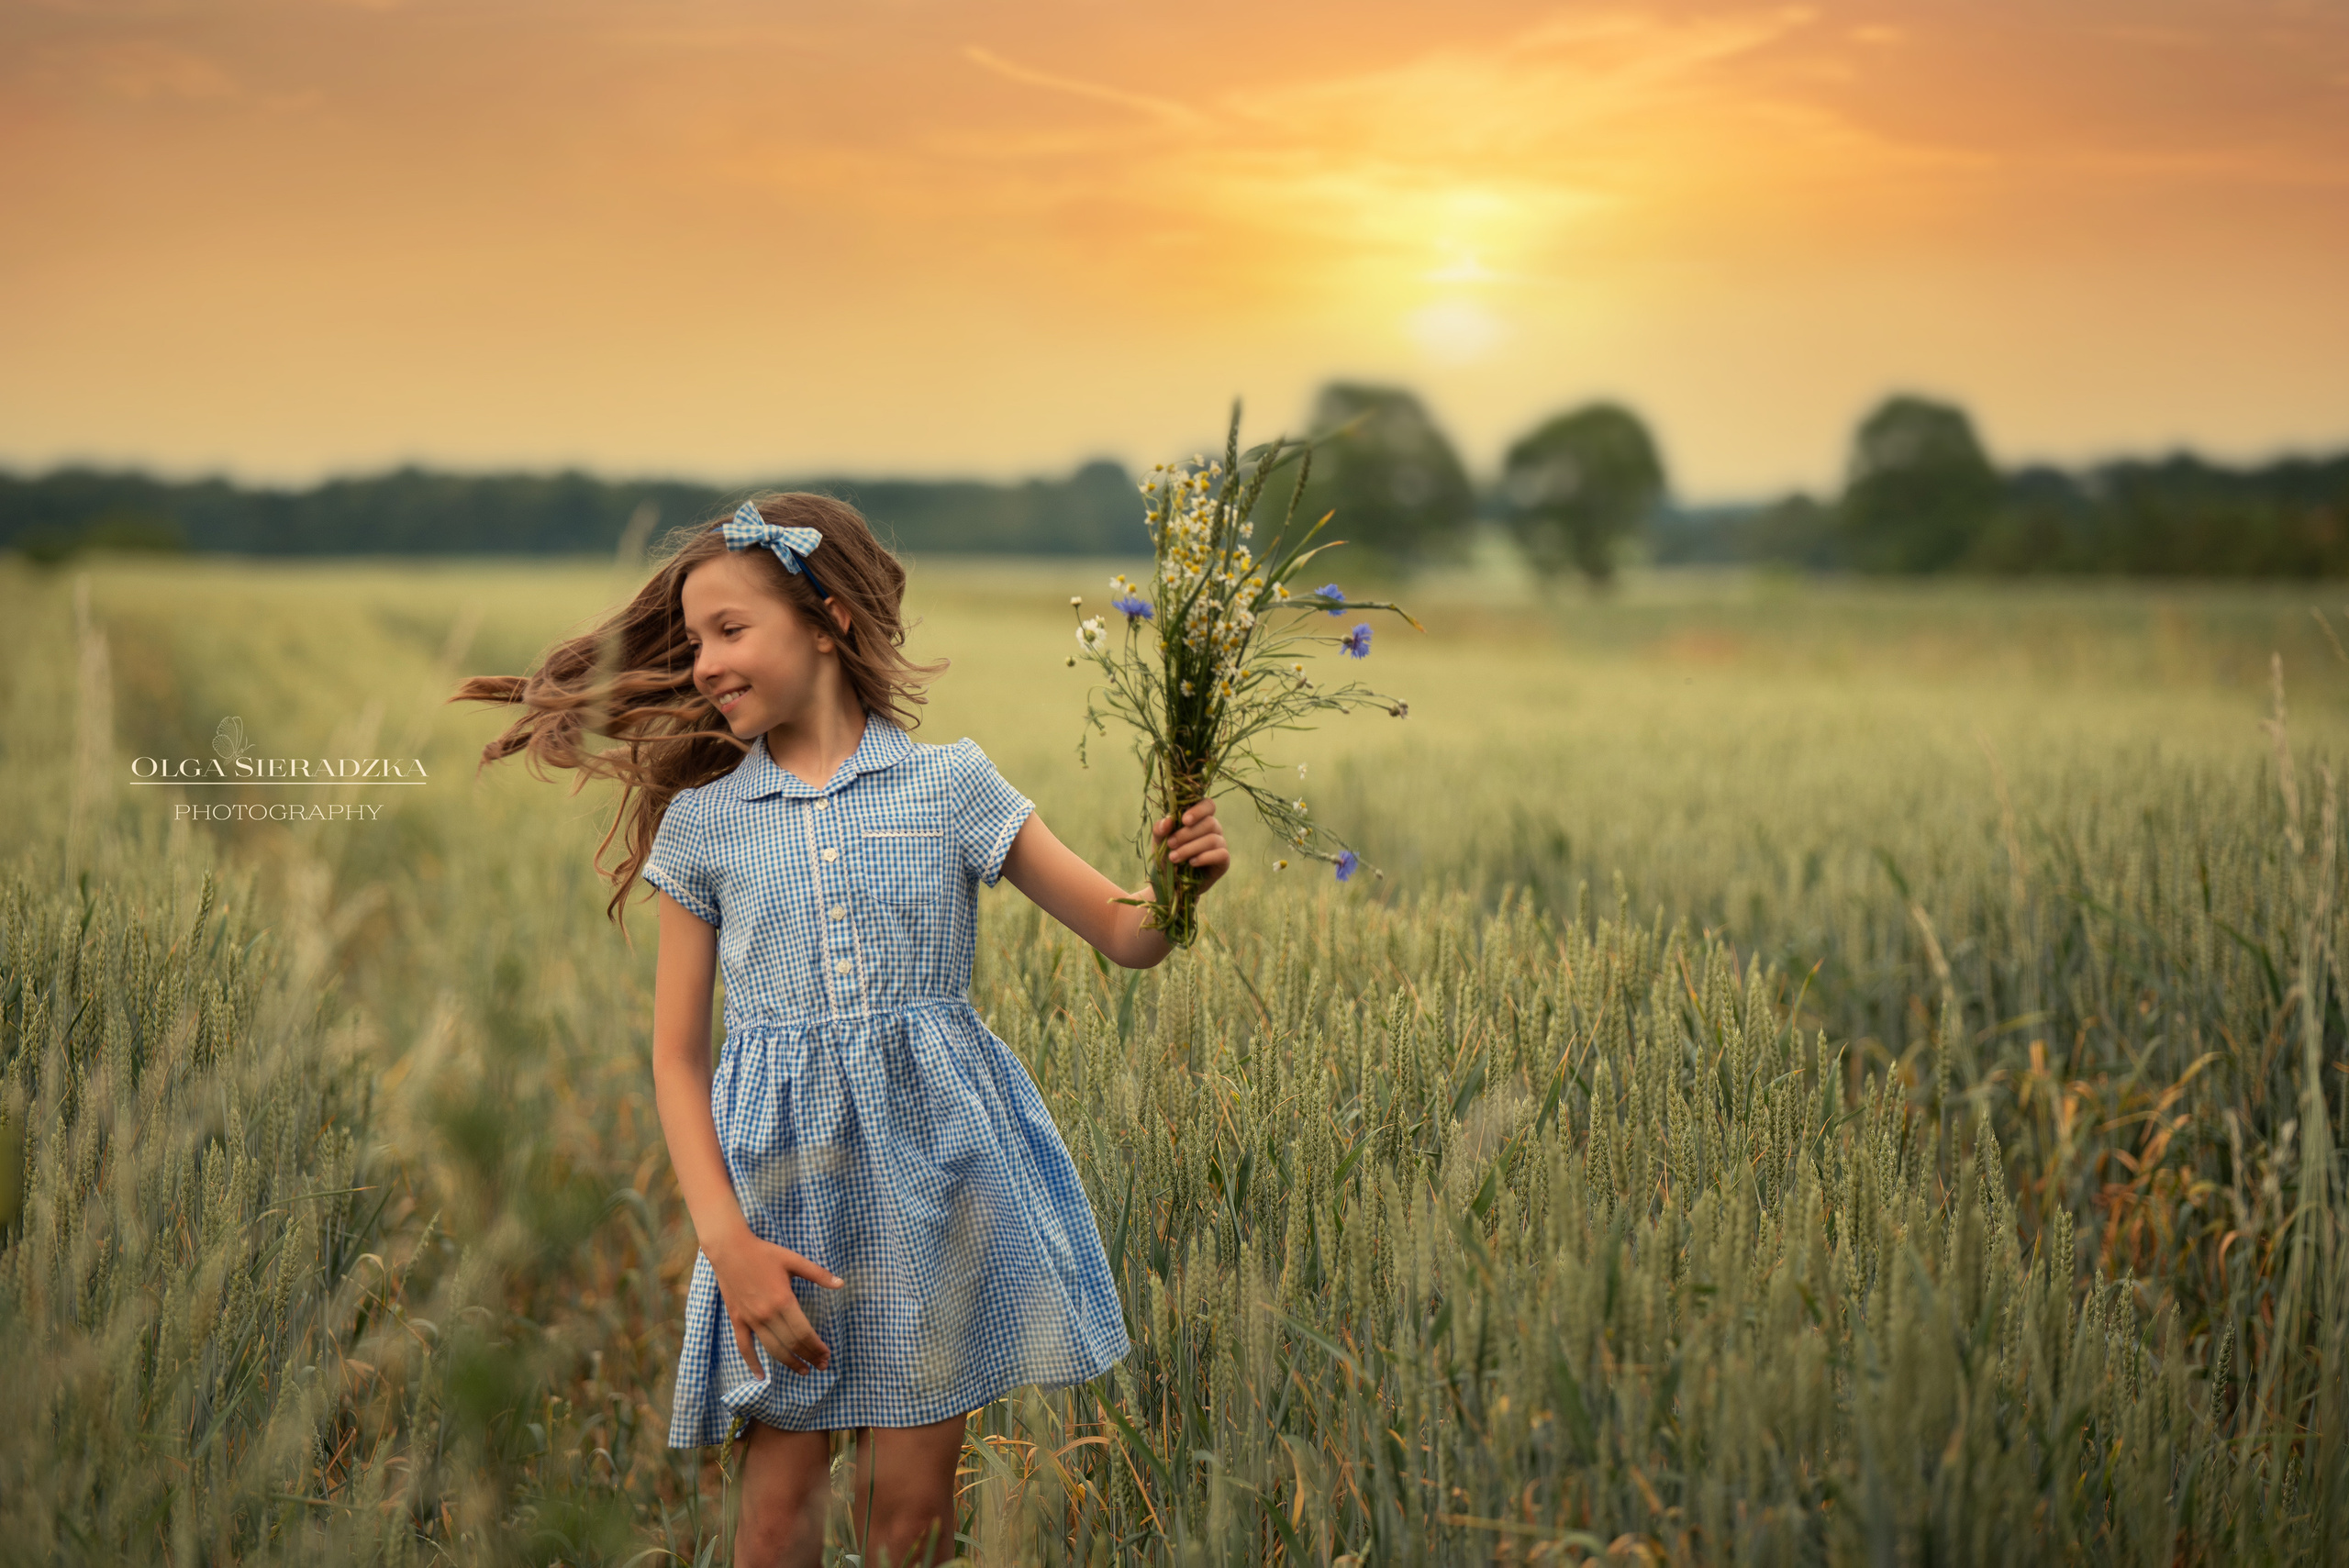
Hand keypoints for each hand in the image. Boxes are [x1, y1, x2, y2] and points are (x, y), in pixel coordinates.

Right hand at [704, 1230, 841, 1376]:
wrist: (730, 1250)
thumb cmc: (764, 1253)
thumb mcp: (794, 1260)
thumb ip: (818, 1274)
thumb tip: (841, 1284)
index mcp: (783, 1301)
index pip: (804, 1332)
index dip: (817, 1346)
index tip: (827, 1355)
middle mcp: (767, 1315)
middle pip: (791, 1344)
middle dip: (809, 1357)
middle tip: (821, 1366)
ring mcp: (751, 1320)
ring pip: (772, 1349)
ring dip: (789, 1363)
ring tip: (803, 1371)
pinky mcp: (737, 1320)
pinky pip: (744, 1347)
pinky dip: (753, 1363)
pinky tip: (761, 1376)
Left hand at [1153, 796, 1229, 894]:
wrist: (1170, 882)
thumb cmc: (1166, 856)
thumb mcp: (1159, 841)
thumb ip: (1160, 829)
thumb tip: (1167, 821)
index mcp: (1200, 818)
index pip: (1208, 805)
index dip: (1198, 810)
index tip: (1184, 820)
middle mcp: (1213, 829)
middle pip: (1209, 823)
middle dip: (1187, 834)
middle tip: (1170, 844)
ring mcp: (1220, 844)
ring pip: (1212, 839)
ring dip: (1190, 848)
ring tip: (1174, 858)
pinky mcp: (1224, 861)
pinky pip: (1221, 854)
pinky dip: (1204, 858)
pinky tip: (1191, 863)